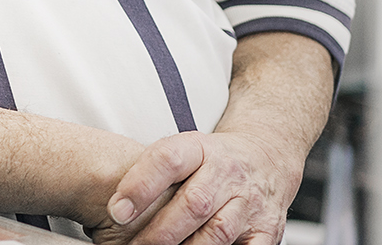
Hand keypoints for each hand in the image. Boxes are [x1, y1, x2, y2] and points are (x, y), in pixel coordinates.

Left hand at [97, 129, 303, 244]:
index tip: (117, 211)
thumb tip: (113, 207)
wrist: (267, 156)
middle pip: (193, 203)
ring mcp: (249, 202)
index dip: (140, 185)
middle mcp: (227, 173)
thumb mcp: (182, 150)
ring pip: (217, 232)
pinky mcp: (268, 230)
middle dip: (160, 231)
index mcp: (199, 148)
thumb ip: (150, 172)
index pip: (167, 160)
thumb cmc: (211, 160)